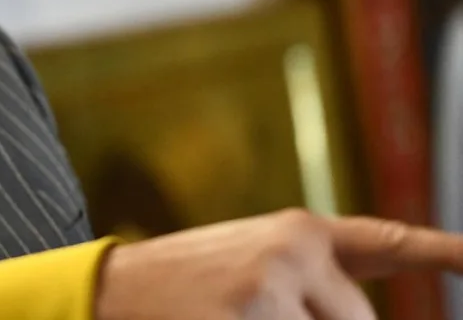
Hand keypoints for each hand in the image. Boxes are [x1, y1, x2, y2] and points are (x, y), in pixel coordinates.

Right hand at [95, 208, 462, 319]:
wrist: (111, 291)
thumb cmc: (187, 288)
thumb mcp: (252, 264)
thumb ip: (314, 283)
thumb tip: (355, 312)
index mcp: (300, 230)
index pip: (389, 243)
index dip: (447, 253)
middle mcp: (295, 248)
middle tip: (247, 314)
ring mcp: (274, 284)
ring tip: (231, 318)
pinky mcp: (253, 315)